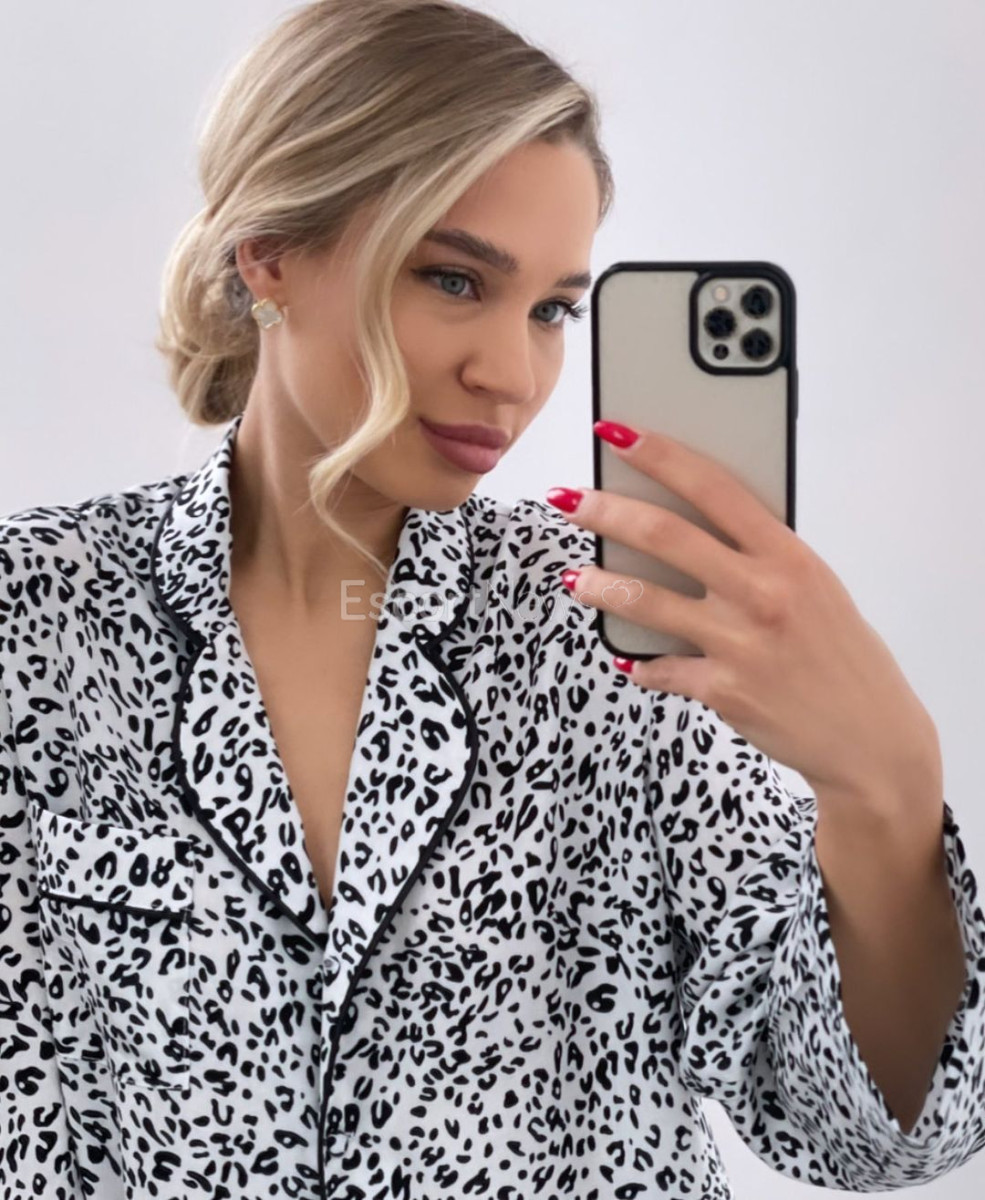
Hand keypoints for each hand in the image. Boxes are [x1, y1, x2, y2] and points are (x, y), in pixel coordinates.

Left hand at [545, 421, 939, 802]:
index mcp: (788, 556)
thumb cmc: (841, 653)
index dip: (659, 456)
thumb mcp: (815, 588)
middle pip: (665, 537)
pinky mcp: (722, 690)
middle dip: (605, 511)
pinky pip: (660, 668)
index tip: (617, 434)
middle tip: (567, 499)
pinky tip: (627, 656)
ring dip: (598, 586)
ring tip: (573, 579)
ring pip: (646, 601)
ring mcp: (739, 644)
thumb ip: (760, 557)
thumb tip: (693, 527)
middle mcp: (762, 593)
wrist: (870, 738)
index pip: (714, 487)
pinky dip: (638, 662)